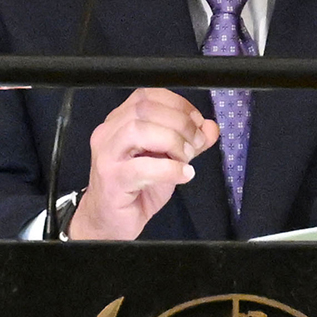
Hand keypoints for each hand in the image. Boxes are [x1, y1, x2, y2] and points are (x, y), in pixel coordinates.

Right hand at [68, 88, 219, 240]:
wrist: (111, 221)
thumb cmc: (136, 188)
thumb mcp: (168, 160)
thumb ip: (189, 141)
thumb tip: (210, 128)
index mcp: (120, 121)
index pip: (147, 95)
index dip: (177, 104)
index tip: (197, 121)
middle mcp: (109, 133)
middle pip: (144, 109)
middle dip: (179, 123)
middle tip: (196, 143)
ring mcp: (107, 155)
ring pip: (139, 130)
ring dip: (172, 141)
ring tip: (186, 158)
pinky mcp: (112, 179)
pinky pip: (141, 167)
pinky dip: (169, 169)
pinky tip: (183, 175)